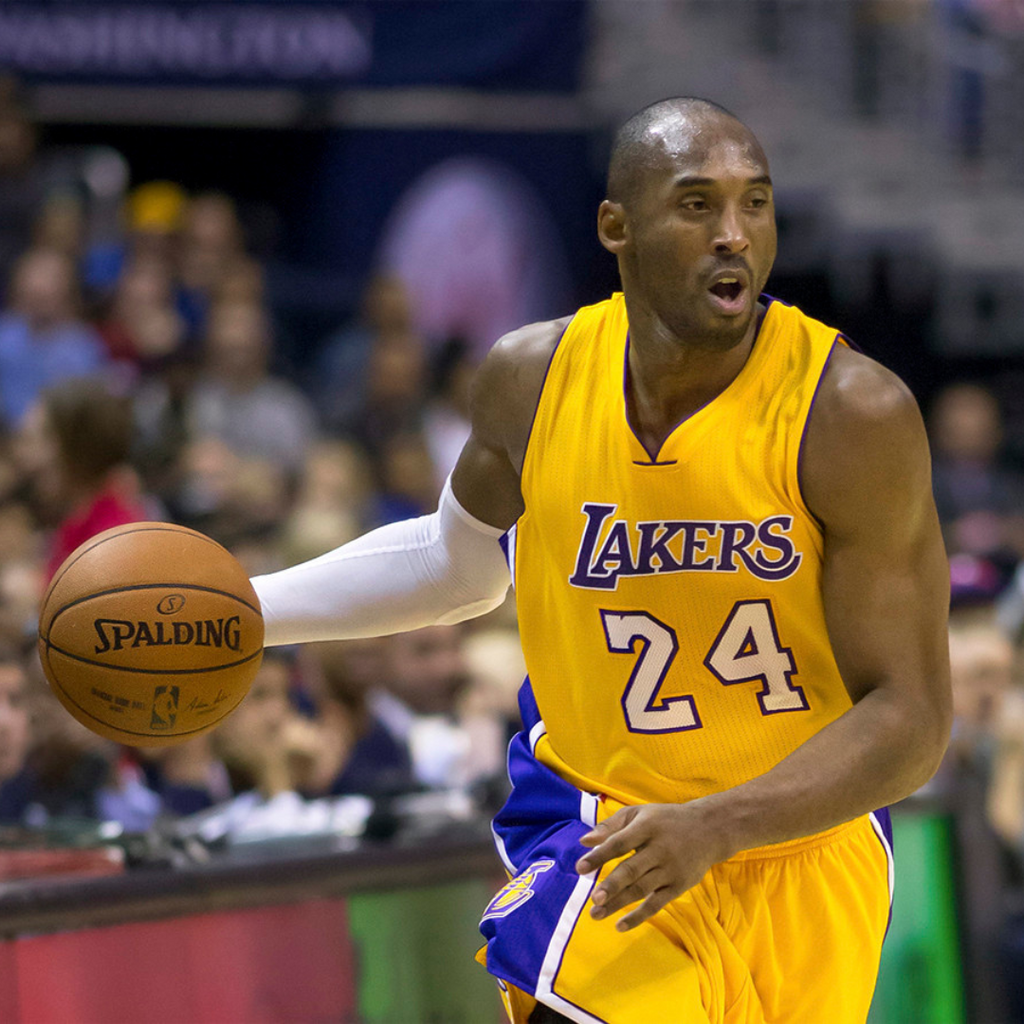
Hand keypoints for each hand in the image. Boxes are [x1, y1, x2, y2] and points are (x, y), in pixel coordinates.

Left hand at [575, 802, 729, 931]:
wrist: (708, 830)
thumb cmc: (664, 820)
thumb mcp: (638, 814)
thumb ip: (610, 826)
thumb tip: (583, 842)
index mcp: (647, 827)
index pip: (620, 842)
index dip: (599, 855)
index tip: (580, 868)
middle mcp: (660, 848)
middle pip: (632, 869)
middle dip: (612, 885)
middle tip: (593, 899)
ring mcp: (670, 869)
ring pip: (641, 889)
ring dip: (619, 903)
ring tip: (596, 914)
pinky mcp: (679, 886)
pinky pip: (656, 904)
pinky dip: (639, 916)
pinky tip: (619, 925)